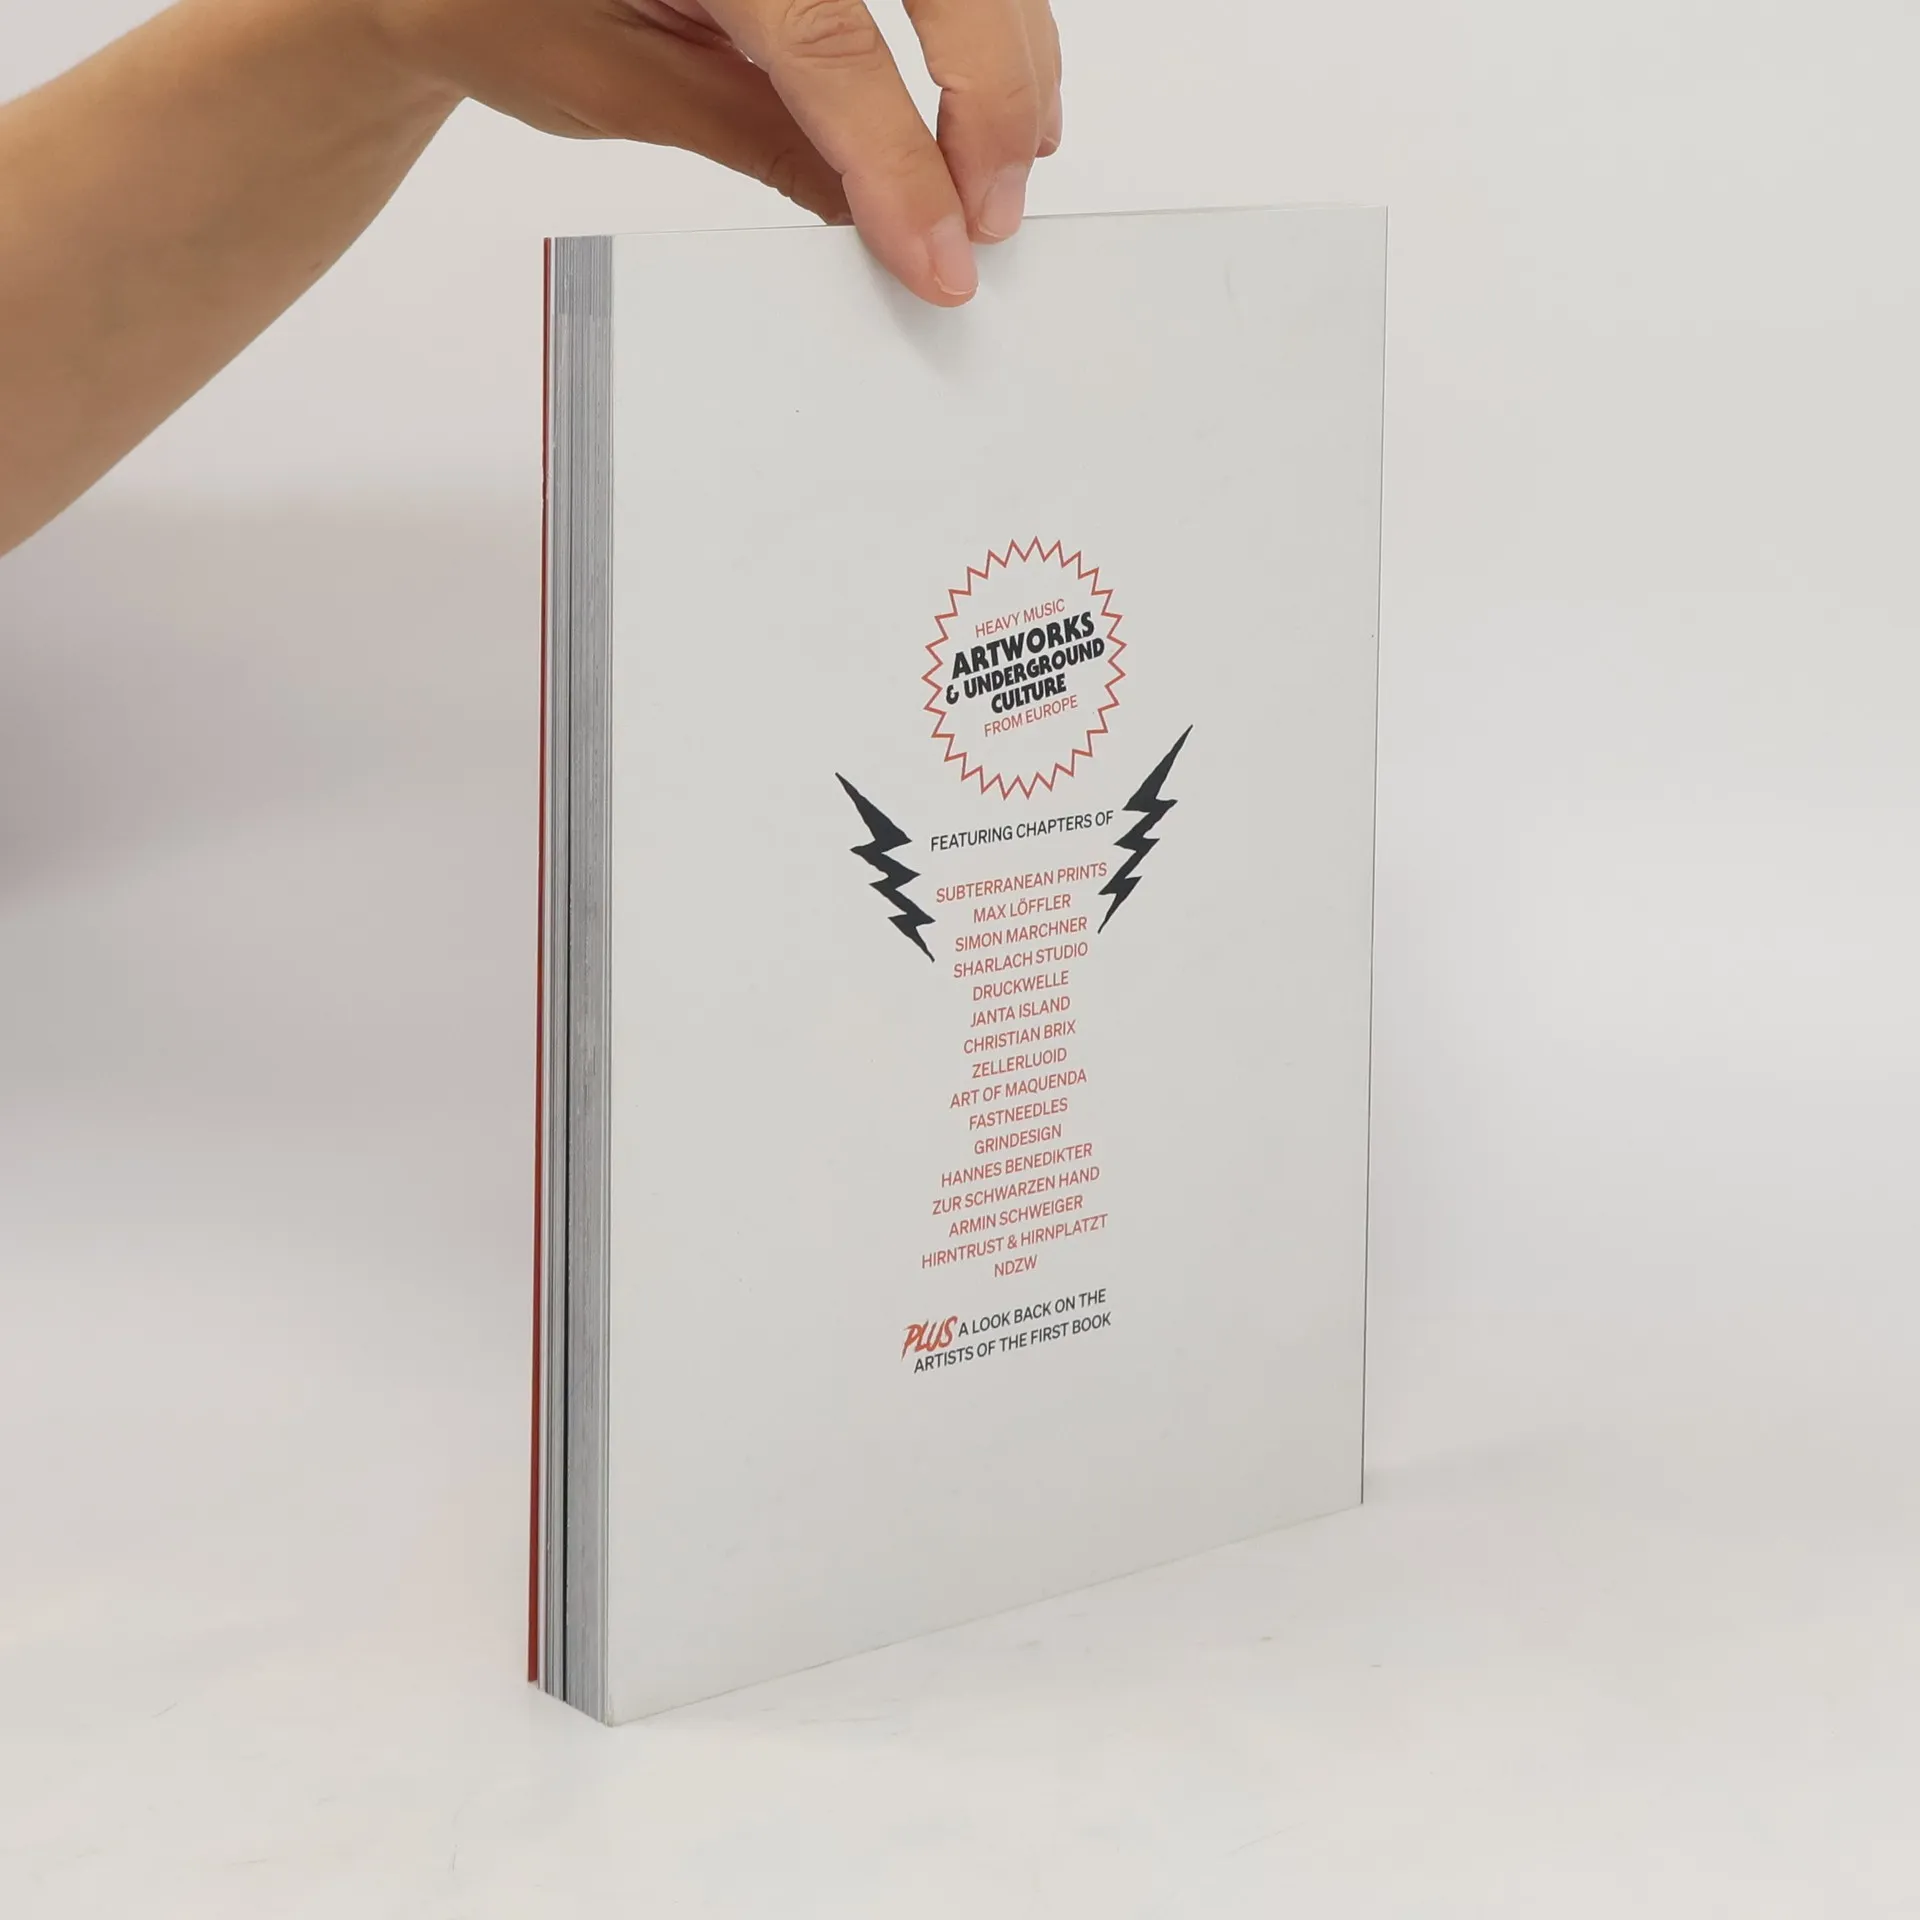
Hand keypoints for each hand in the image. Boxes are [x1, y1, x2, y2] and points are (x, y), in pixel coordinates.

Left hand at [374, 0, 1063, 304]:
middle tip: (993, 213)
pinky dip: (982, 13)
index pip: (827, 40)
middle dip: (989, 95)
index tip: (944, 253)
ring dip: (1008, 49)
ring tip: (1014, 157)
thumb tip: (875, 209)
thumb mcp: (610, 82)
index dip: (902, 158)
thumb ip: (756, 133)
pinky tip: (996, 81)